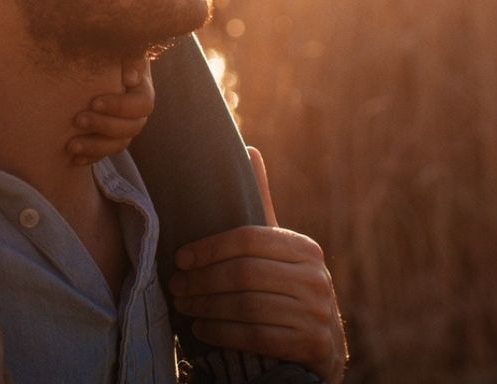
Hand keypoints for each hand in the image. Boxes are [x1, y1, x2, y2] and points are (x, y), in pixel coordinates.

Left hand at [68, 55, 155, 163]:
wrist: (93, 60)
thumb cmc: (106, 47)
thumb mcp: (118, 45)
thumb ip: (128, 54)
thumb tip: (130, 78)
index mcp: (143, 88)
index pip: (142, 104)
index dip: (120, 107)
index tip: (93, 101)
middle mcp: (137, 111)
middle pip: (131, 128)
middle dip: (103, 126)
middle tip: (77, 120)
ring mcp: (125, 126)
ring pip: (119, 144)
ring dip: (95, 147)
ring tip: (70, 146)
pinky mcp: (109, 137)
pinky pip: (105, 153)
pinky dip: (91, 157)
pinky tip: (74, 159)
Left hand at [168, 147, 348, 380]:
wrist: (322, 348)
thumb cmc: (287, 290)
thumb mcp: (279, 251)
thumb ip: (262, 205)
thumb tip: (249, 149)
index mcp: (304, 249)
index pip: (249, 239)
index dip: (209, 247)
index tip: (180, 257)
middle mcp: (316, 279)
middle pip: (244, 273)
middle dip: (202, 280)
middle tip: (175, 286)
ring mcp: (317, 314)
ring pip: (248, 306)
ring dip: (206, 307)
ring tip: (183, 306)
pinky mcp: (312, 346)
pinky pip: (257, 337)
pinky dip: (223, 333)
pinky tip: (202, 330)